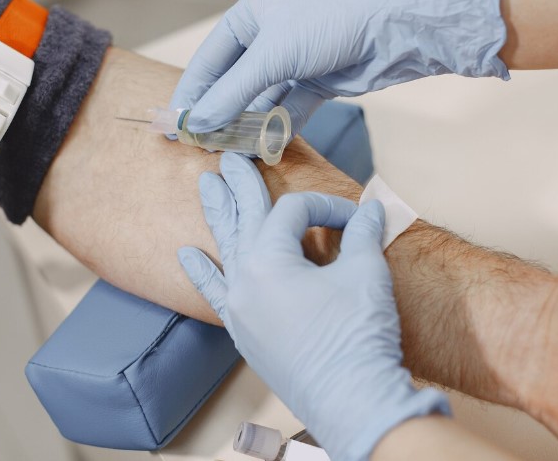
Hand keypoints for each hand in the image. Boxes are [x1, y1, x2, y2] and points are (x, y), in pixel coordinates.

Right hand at [169, 0, 508, 135]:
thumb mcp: (272, 56)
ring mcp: (295, 60)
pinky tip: (263, 148)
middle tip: (199, 146)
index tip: (173, 126)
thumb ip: (233, 94)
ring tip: (227, 153)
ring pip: (261, 100)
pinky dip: (276, 128)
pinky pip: (288, 110)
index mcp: (250, 16)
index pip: (208, 61)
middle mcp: (269, 36)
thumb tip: (197, 125)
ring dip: (246, 126)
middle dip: (218, 114)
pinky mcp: (319, 82)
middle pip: (233, 83)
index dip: (190, 94)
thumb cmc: (330, 23)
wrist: (396, 27)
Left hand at [178, 153, 448, 460]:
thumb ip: (362, 234)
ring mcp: (239, 307)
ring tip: (205, 185)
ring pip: (224, 249)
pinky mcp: (243, 331)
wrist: (353, 401)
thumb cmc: (359, 337)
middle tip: (230, 157)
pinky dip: (201, 272)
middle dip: (242, 185)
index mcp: (270, 260)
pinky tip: (185, 254)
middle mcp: (244, 280)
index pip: (293, 213)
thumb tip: (372, 208)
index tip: (356, 219)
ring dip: (218, 215)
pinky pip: (214, 295)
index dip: (326, 207)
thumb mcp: (366, 275)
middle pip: (245, 218)